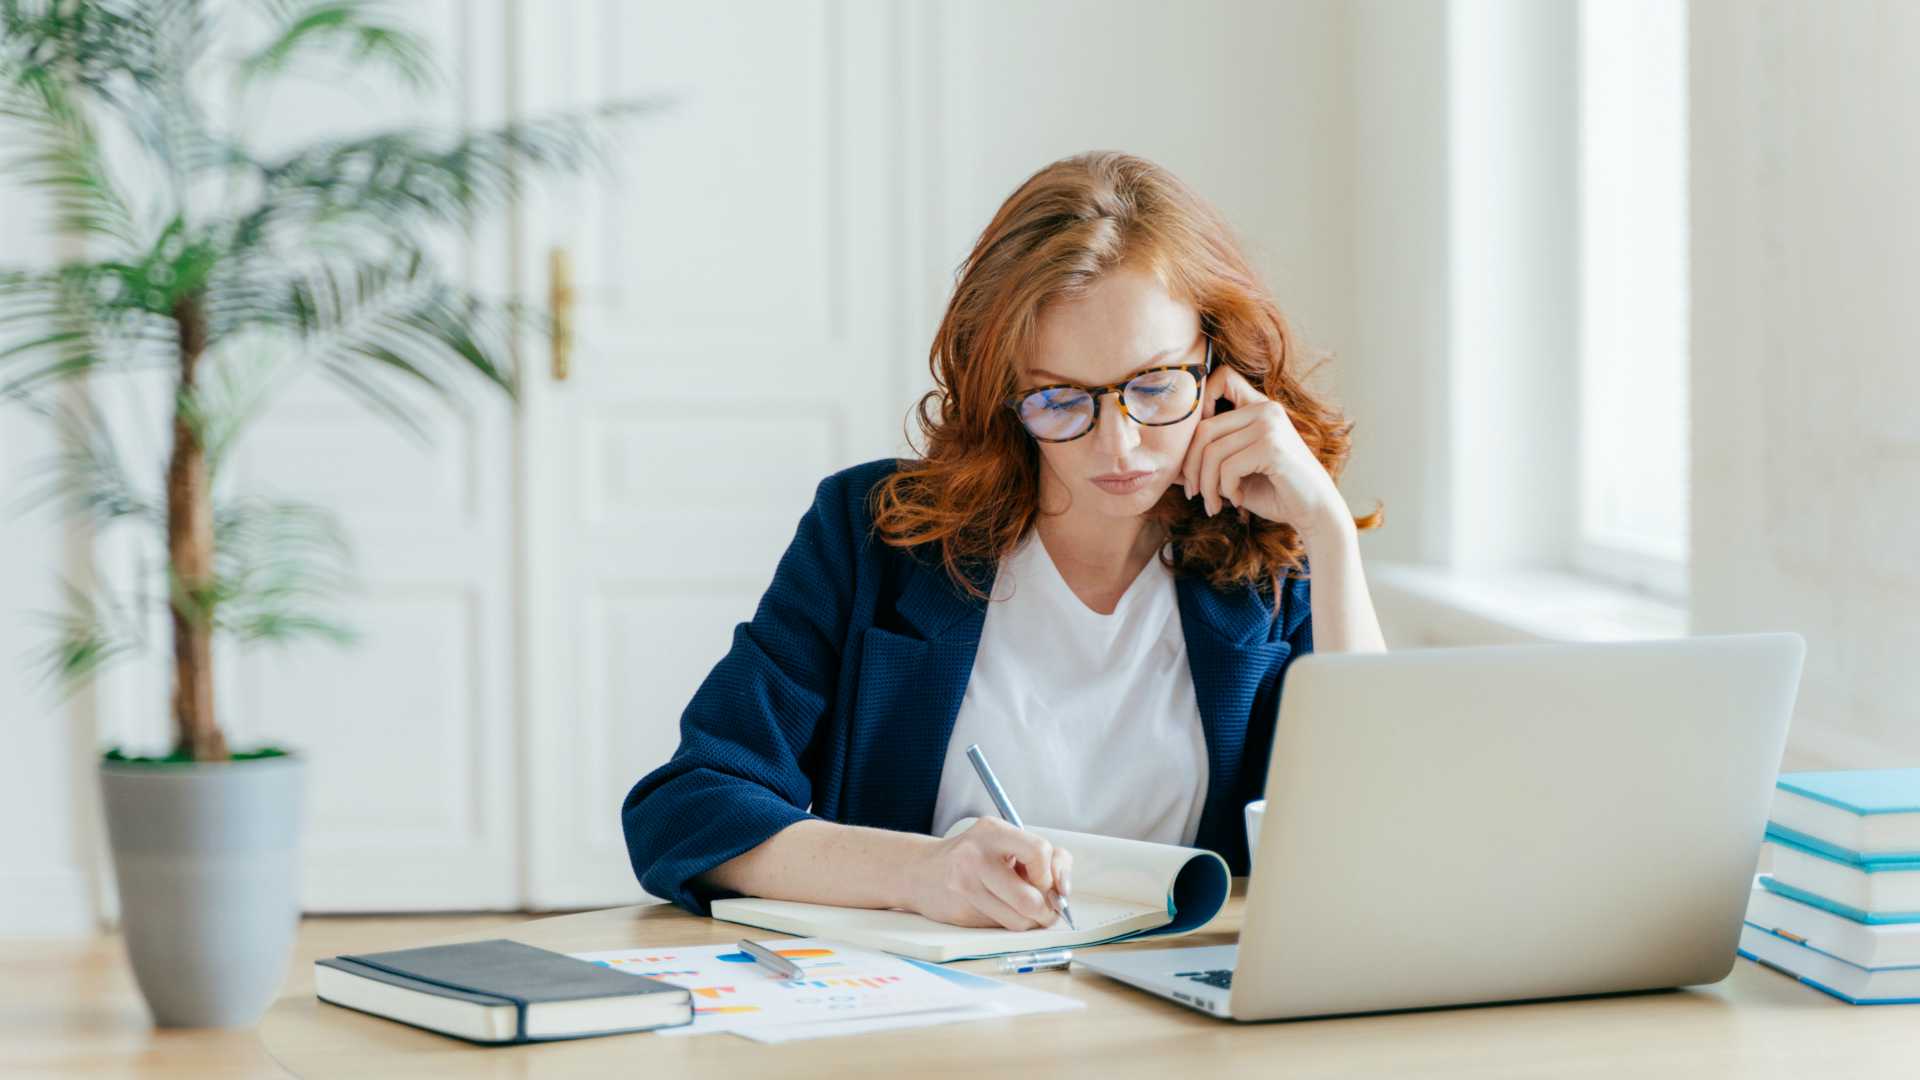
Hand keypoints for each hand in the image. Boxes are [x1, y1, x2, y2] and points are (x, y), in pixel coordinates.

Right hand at [903, 818, 1073, 929]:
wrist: (921, 871)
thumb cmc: (975, 855)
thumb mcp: (1006, 841)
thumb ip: (1043, 859)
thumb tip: (1063, 893)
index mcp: (992, 831)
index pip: (1040, 852)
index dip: (1051, 874)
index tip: (1046, 881)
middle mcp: (975, 856)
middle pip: (1030, 899)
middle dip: (1046, 911)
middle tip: (1046, 910)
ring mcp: (964, 886)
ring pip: (1018, 921)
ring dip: (1030, 922)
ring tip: (1023, 910)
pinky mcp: (960, 911)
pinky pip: (1001, 928)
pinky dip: (1010, 924)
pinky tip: (998, 909)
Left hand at [1179, 363, 1344, 531]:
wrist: (1314, 512)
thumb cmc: (1274, 491)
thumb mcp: (1233, 475)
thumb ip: (1205, 464)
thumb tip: (1166, 466)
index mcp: (1259, 407)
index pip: (1223, 378)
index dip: (1200, 402)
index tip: (1197, 445)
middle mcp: (1265, 409)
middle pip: (1203, 428)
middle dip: (1191, 467)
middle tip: (1193, 493)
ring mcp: (1270, 425)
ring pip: (1212, 451)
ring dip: (1207, 485)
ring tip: (1214, 504)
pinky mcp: (1272, 447)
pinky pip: (1227, 467)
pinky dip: (1225, 490)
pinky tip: (1237, 501)